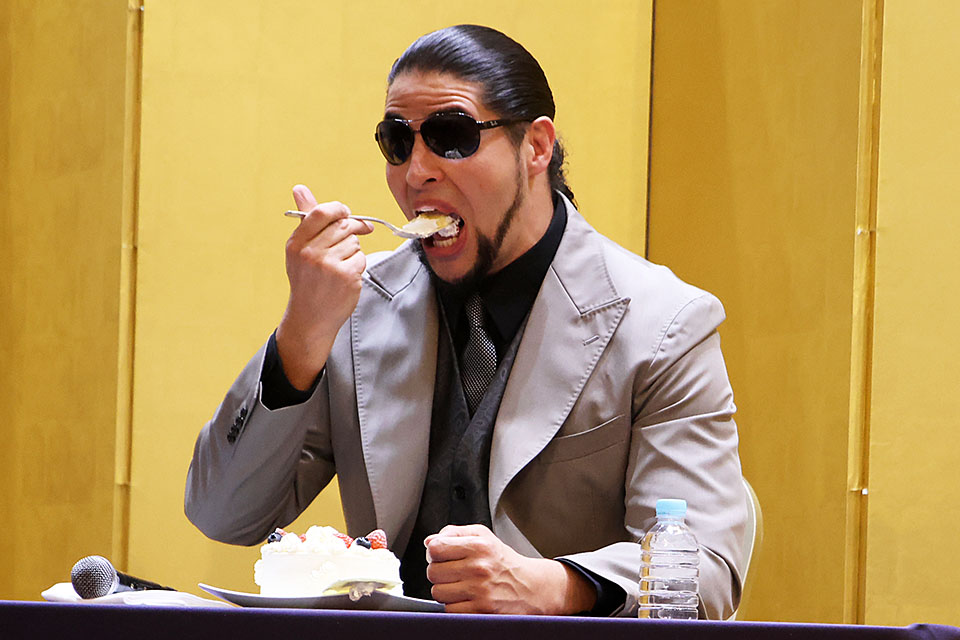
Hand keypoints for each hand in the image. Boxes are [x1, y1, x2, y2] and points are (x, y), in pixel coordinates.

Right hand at [275, 185, 372, 389]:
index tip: (346, 214)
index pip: (321, 212)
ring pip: (354, 242)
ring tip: (338, 266)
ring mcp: (329, 265)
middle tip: (352, 239)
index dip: (338, 209)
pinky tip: (345, 277)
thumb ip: (305, 218)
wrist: (311, 317)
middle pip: (343, 225)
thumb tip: (300, 188)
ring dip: (352, 251)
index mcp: (296, 243)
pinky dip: (357, 265)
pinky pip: (361, 258)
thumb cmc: (307, 279)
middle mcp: (311, 253)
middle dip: (352, 230)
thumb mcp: (299, 249)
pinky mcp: (346, 276)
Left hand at [424, 524, 596, 614]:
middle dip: (441, 573)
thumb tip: (429, 541)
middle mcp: (479, 568)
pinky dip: (456, 606)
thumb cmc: (504, 562)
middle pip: (433, 572)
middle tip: (456, 573)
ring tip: (463, 586)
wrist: (532, 588)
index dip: (436, 553)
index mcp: (479, 546)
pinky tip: (468, 599)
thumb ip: (455, 533)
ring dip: (447, 591)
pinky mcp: (481, 611)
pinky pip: (450, 609)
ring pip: (438, 592)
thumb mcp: (484, 537)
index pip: (435, 548)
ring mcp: (480, 591)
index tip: (444, 556)